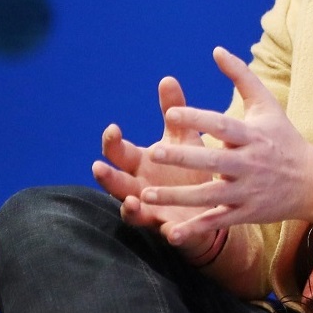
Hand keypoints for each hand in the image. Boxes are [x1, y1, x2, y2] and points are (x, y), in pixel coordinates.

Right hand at [91, 76, 225, 258]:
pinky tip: (170, 231)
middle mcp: (140, 188)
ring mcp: (153, 211)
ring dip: (129, 208)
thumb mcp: (184, 137)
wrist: (214, 201)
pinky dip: (169, 233)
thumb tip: (168, 78)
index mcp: (141, 163)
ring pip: (133, 211)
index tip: (114, 128)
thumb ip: (174, 111)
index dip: (112, 141)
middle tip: (98, 167)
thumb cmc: (191, 166)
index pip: (118, 152)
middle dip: (106, 176)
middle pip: (116, 183)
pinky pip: (169, 234)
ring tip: (132, 203)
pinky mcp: (173, 229)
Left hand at [135, 47, 312, 243]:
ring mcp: (248, 191)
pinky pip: (218, 222)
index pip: (223, 125)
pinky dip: (196, 229)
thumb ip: (242, 77)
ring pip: (209, 196)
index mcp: (253, 136)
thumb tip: (216, 50)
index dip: (198, 119)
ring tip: (146, 195)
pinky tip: (170, 233)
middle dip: (184, 158)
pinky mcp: (246, 213)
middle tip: (154, 152)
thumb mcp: (267, 106)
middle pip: (214, 161)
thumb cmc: (284, 139)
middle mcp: (250, 164)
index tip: (171, 113)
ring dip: (177, 197)